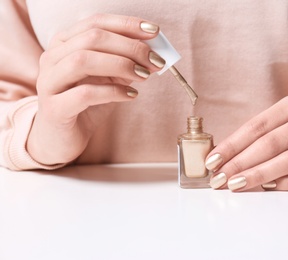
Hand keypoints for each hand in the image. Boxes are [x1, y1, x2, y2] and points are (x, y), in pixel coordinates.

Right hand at [27, 14, 165, 164]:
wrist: (63, 138)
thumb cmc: (87, 104)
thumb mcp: (108, 78)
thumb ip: (124, 62)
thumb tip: (152, 51)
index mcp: (64, 43)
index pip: (95, 22)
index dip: (126, 24)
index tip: (154, 31)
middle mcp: (52, 58)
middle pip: (92, 38)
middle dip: (130, 47)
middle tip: (155, 60)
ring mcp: (49, 82)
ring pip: (83, 61)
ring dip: (121, 65)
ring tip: (144, 75)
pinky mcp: (54, 108)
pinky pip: (84, 94)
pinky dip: (113, 92)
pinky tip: (131, 96)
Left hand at [205, 94, 287, 191]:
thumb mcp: (281, 118)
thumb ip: (256, 134)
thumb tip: (223, 158)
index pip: (257, 126)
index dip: (232, 145)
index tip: (212, 161)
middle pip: (271, 144)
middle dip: (241, 163)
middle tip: (220, 178)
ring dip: (259, 175)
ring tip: (236, 184)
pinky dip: (286, 183)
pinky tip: (267, 187)